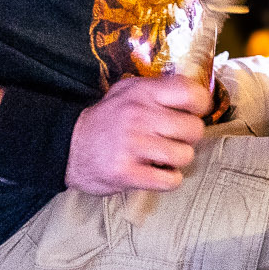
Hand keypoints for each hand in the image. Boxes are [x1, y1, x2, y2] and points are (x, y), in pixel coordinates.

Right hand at [64, 73, 211, 194]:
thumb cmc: (107, 119)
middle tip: (175, 139)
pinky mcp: (126, 173)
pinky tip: (157, 172)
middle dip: (189, 137)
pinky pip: (170, 180)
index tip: (194, 112)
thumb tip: (198, 93)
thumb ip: (159, 89)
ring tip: (162, 156)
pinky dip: (168, 179)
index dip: (201, 105)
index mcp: (142, 92)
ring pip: (184, 156)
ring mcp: (132, 145)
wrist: (67, 146)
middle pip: (193, 129)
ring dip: (178, 160)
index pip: (191, 93)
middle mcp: (138, 116)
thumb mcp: (127, 91)